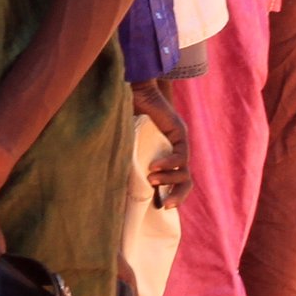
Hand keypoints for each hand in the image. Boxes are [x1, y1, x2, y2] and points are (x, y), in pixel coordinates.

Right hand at [135, 82, 191, 204]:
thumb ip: (126, 159)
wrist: (134, 89)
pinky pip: (180, 156)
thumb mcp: (126, 143)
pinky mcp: (179, 132)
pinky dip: (168, 164)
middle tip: (166, 205)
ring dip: (169, 180)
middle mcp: (176, 149)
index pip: (176, 180)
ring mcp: (180, 141)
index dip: (172, 194)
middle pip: (186, 180)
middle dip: (178, 195)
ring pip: (185, 171)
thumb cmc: (124, 115)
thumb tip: (109, 182)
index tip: (160, 206)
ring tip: (151, 180)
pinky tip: (153, 167)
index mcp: (165, 154)